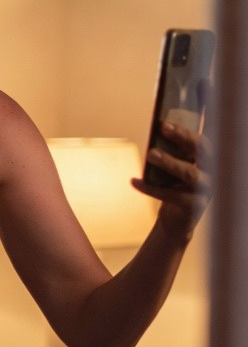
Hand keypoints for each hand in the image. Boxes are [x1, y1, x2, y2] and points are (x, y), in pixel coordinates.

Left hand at [132, 117, 212, 238]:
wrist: (176, 223)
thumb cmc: (174, 190)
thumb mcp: (175, 171)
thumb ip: (172, 155)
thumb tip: (154, 135)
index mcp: (208, 162)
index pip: (202, 142)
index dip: (186, 131)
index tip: (165, 124)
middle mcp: (211, 174)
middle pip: (201, 152)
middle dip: (183, 138)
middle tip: (162, 129)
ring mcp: (205, 191)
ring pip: (189, 173)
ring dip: (169, 161)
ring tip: (150, 154)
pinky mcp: (193, 206)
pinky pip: (171, 195)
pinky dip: (150, 188)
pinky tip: (134, 181)